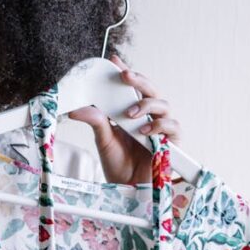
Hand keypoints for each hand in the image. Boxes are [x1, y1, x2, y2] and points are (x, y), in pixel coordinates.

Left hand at [67, 54, 181, 183]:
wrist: (128, 189)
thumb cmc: (118, 163)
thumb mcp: (103, 139)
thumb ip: (95, 121)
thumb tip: (77, 109)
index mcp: (131, 111)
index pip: (131, 87)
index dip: (125, 72)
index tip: (114, 60)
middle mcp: (148, 116)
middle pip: (150, 90)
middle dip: (138, 79)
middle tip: (124, 75)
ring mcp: (161, 128)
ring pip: (163, 104)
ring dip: (146, 105)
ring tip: (129, 114)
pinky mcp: (172, 142)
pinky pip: (172, 126)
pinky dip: (158, 126)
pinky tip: (145, 130)